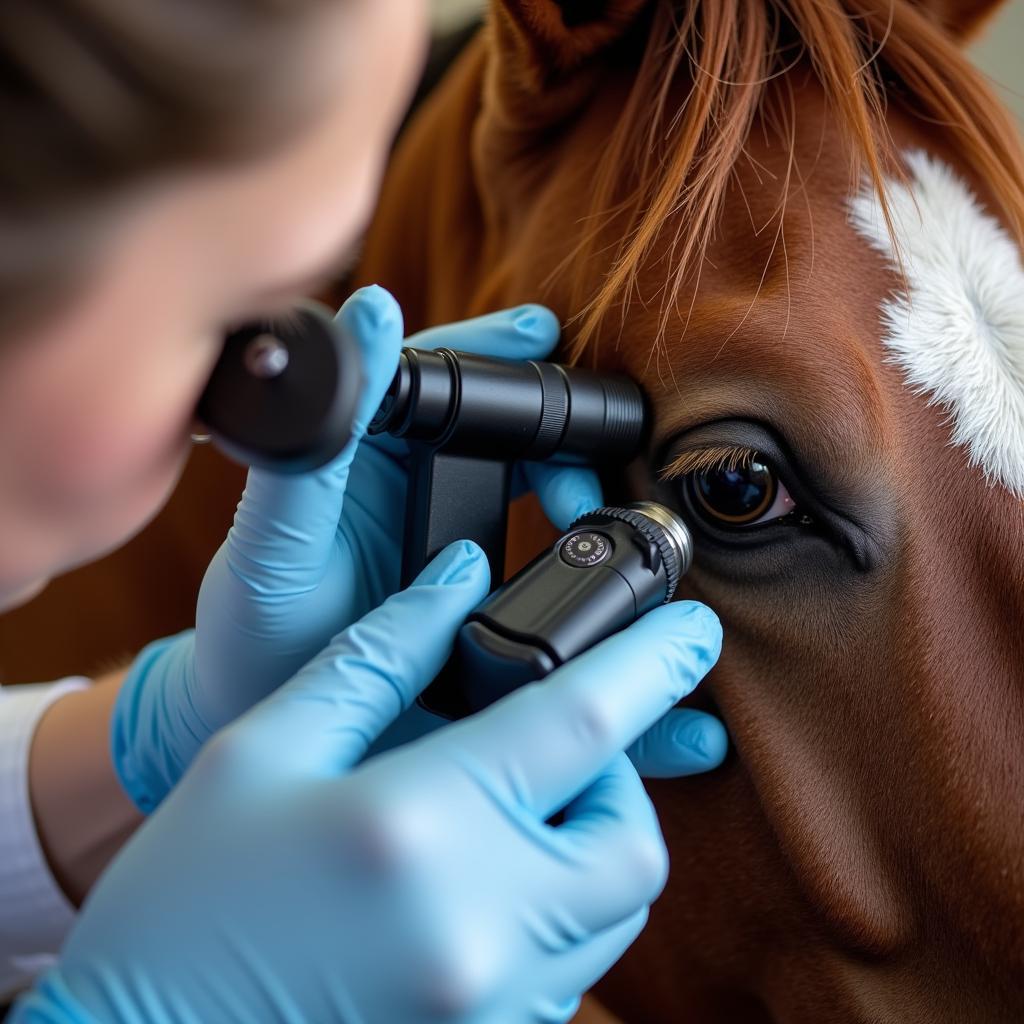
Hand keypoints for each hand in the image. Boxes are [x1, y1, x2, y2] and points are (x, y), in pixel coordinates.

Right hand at [16, 543, 721, 1023]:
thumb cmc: (184, 898)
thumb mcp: (267, 747)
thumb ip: (382, 654)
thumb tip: (460, 581)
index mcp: (419, 826)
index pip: (584, 723)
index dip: (653, 662)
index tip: (696, 629)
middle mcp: (476, 924)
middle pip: (632, 838)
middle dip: (619, 780)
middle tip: (557, 745)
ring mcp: (490, 1004)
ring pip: (615, 913)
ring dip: (591, 847)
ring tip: (516, 811)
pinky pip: (570, 973)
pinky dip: (558, 914)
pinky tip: (486, 884)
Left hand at [112, 287, 725, 812]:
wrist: (272, 753)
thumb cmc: (252, 639)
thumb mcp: (273, 545)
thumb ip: (314, 446)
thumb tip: (366, 313)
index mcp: (375, 461)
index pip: (445, 381)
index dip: (498, 360)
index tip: (549, 344)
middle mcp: (428, 501)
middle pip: (522, 448)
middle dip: (571, 455)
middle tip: (597, 485)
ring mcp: (467, 564)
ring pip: (557, 524)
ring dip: (604, 533)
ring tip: (634, 555)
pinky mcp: (490, 626)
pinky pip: (565, 623)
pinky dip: (610, 642)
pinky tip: (650, 666)